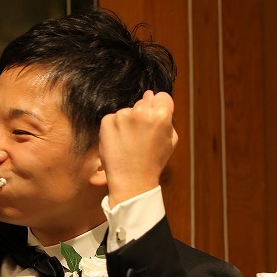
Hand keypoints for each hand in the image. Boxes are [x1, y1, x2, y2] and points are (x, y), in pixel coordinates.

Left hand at [98, 90, 177, 204]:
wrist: (131, 181)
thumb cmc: (152, 162)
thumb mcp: (170, 140)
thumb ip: (165, 117)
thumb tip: (150, 95)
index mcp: (161, 116)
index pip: (162, 97)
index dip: (159, 108)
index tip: (154, 121)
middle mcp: (141, 112)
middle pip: (143, 102)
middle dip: (143, 115)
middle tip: (141, 137)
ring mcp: (122, 116)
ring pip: (127, 111)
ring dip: (128, 122)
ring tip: (129, 143)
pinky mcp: (106, 122)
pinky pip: (112, 118)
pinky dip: (114, 128)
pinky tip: (119, 143)